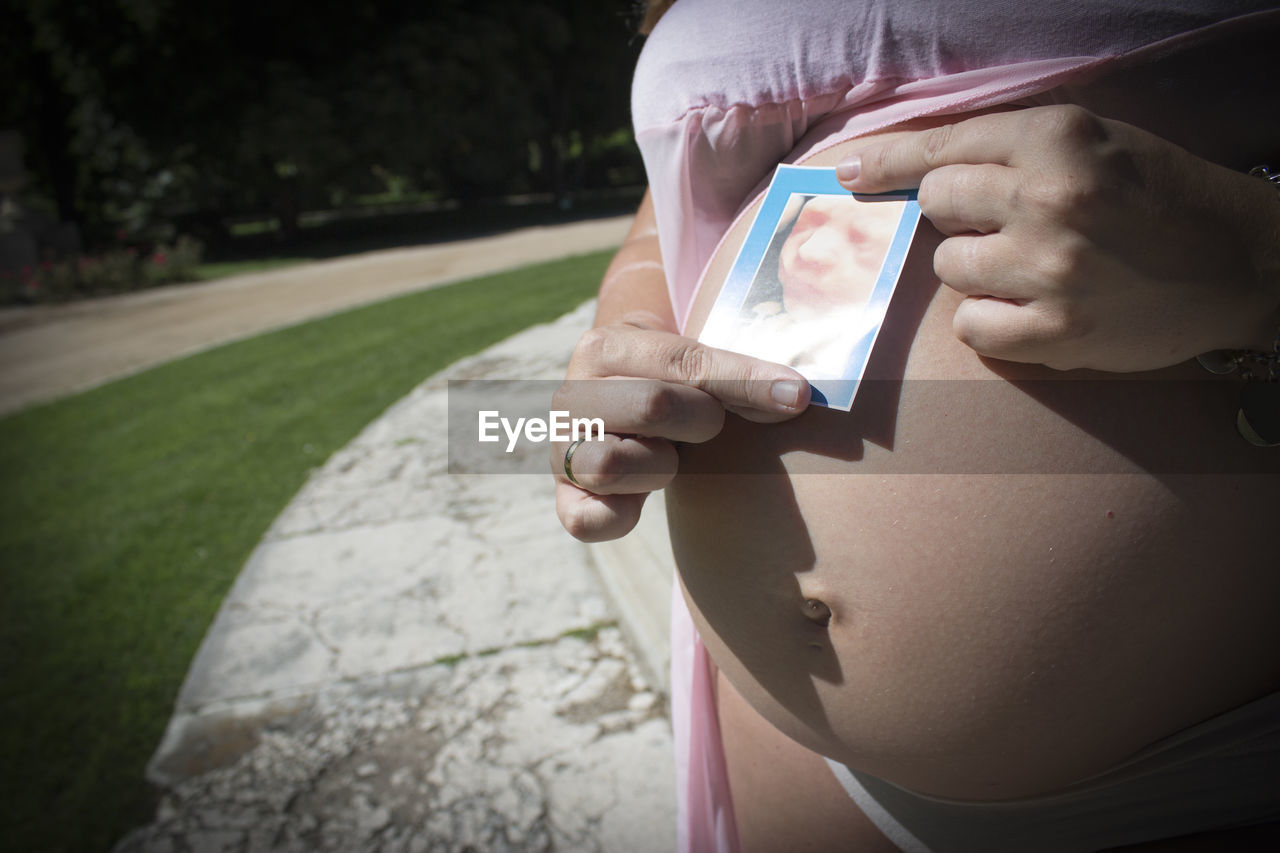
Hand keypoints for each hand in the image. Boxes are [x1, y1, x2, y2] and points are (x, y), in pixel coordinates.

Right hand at [552, 311, 809, 541]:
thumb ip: (734, 376)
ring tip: (671, 457)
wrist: (623, 399)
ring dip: (662, 465)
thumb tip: (795, 397)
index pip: (684, 362)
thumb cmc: (672, 380)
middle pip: (654, 406)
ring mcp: (562, 448)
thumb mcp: (692, 362)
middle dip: (701, 420)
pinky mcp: (566, 498)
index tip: (797, 396)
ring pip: (614, 463)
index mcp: (604, 346)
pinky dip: (620, 517)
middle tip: (710, 425)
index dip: (746, 380)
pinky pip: (588, 520)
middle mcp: (573, 395)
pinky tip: (643, 504)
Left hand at [838, 105, 1279, 371]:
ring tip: (1033, 267)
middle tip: (1006, 222)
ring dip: (975, 269)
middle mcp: (1048, 198)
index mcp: (1057, 139)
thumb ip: (1012, 149)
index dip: (887, 160)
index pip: (942, 147)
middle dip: (957, 214)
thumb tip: (915, 172)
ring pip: (949, 267)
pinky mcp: (1055, 332)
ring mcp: (1050, 269)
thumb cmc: (1160, 196)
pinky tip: (1035, 308)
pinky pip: (971, 326)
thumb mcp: (1095, 142)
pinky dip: (991, 320)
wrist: (1241, 264)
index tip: (847, 171)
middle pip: (936, 205)